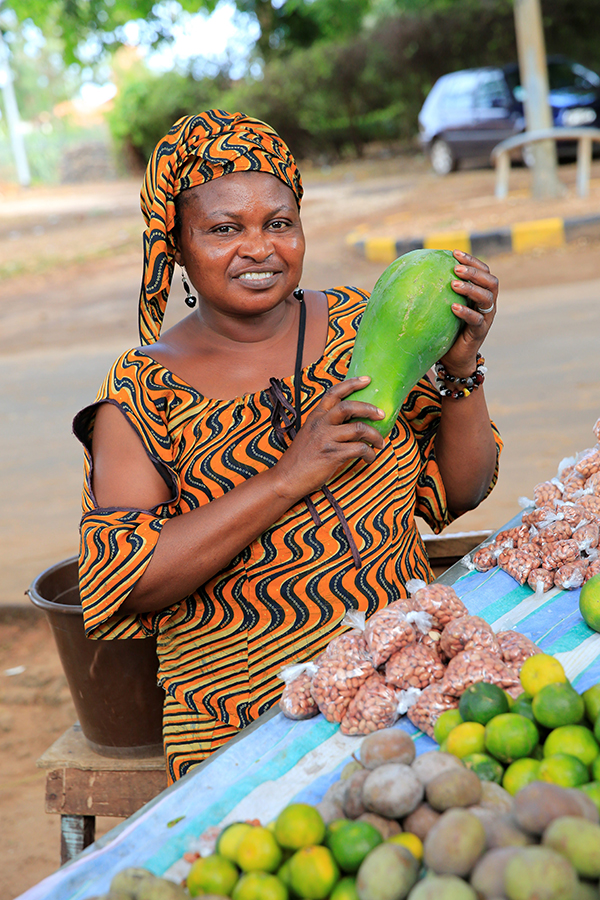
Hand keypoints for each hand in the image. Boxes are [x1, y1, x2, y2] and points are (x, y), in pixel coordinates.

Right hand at [273, 377, 385, 500]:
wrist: (287, 478)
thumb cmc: (300, 459)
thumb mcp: (310, 434)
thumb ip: (326, 425)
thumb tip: (351, 424)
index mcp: (315, 417)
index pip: (333, 393)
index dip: (352, 384)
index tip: (367, 379)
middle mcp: (320, 424)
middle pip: (348, 407)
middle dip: (369, 409)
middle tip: (381, 414)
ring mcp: (326, 439)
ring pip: (358, 428)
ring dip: (375, 435)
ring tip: (380, 443)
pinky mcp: (332, 455)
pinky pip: (359, 449)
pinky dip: (369, 453)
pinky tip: (369, 458)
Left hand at [439, 249, 498, 376]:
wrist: (453, 359)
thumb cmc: (446, 329)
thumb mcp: (442, 307)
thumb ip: (438, 292)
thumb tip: (414, 271)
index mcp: (481, 294)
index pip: (484, 271)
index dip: (472, 260)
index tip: (454, 252)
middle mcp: (487, 304)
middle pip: (490, 281)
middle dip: (474, 272)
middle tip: (455, 268)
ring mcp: (486, 318)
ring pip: (486, 298)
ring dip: (471, 288)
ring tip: (453, 283)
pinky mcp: (480, 332)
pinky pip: (476, 320)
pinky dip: (466, 312)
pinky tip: (453, 307)